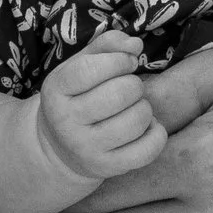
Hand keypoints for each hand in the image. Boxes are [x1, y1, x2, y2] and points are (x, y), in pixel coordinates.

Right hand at [33, 31, 162, 189]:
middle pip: (120, 94)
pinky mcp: (108, 167)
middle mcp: (66, 122)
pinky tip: (146, 127)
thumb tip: (135, 45)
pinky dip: (157, 133)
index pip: (91, 70)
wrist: (60, 147)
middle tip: (130, 88)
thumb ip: (107, 45)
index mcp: (56, 90)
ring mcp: (87, 148)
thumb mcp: (80, 65)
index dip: (119, 61)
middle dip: (134, 85)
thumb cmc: (77, 96)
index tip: (127, 62)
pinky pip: (148, 149)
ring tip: (134, 108)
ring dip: (145, 108)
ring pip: (137, 120)